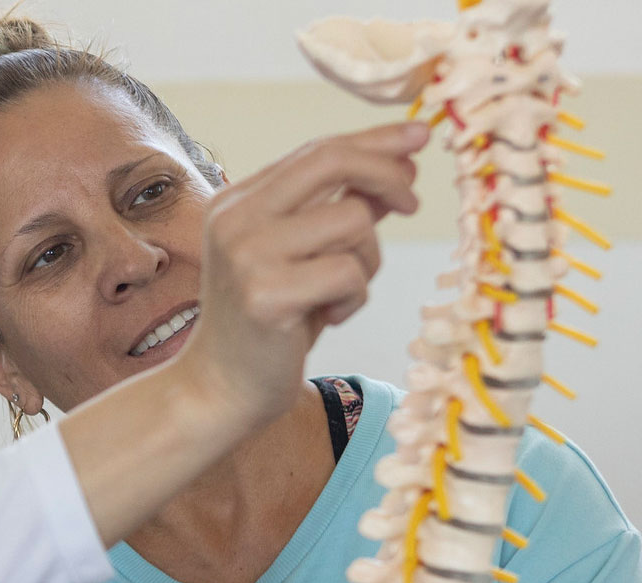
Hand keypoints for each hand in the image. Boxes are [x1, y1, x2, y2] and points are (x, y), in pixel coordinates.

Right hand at [182, 122, 427, 437]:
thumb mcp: (303, 255)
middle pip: (332, 162)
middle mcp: (235, 218)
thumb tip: (402, 165)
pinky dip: (354, 298)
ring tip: (340, 292)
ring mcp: (247, 256)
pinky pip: (349, 273)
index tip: (419, 136)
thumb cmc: (271, 322)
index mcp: (237, 201)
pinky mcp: (266, 296)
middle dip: (387, 175)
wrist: (222, 388)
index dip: (375, 141)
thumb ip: (340, 207)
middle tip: (413, 204)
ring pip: (353, 222)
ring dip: (367, 259)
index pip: (317, 150)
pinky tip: (327, 318)